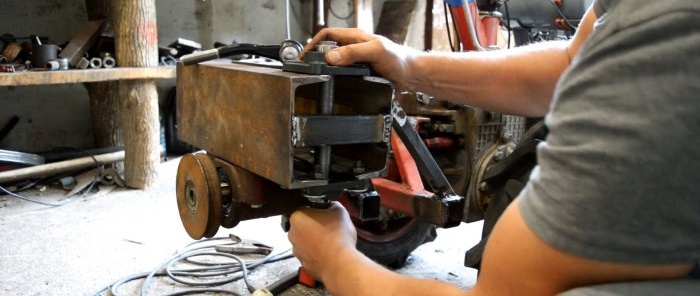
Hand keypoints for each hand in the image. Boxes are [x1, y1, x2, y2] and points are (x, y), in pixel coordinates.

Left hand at [287, 202, 356, 280]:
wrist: (339, 263)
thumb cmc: (337, 237)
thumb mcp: (340, 211)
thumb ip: (332, 204)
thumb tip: (331, 204)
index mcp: (297, 217)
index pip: (305, 208)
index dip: (317, 210)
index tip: (326, 214)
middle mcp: (292, 234)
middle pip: (303, 225)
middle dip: (315, 225)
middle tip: (329, 227)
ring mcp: (296, 250)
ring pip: (305, 241)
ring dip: (315, 240)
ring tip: (331, 240)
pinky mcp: (303, 263)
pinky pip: (310, 254)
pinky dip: (317, 253)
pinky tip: (329, 251)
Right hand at [304, 28, 419, 90]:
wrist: (412, 76)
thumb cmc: (398, 60)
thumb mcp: (375, 51)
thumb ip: (353, 53)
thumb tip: (331, 56)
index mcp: (355, 37)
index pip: (327, 35)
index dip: (313, 44)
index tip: (304, 57)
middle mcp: (353, 48)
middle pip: (328, 50)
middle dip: (316, 59)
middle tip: (307, 71)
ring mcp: (356, 62)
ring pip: (334, 64)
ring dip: (325, 71)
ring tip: (316, 79)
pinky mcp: (360, 74)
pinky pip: (343, 76)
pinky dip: (335, 80)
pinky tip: (333, 87)